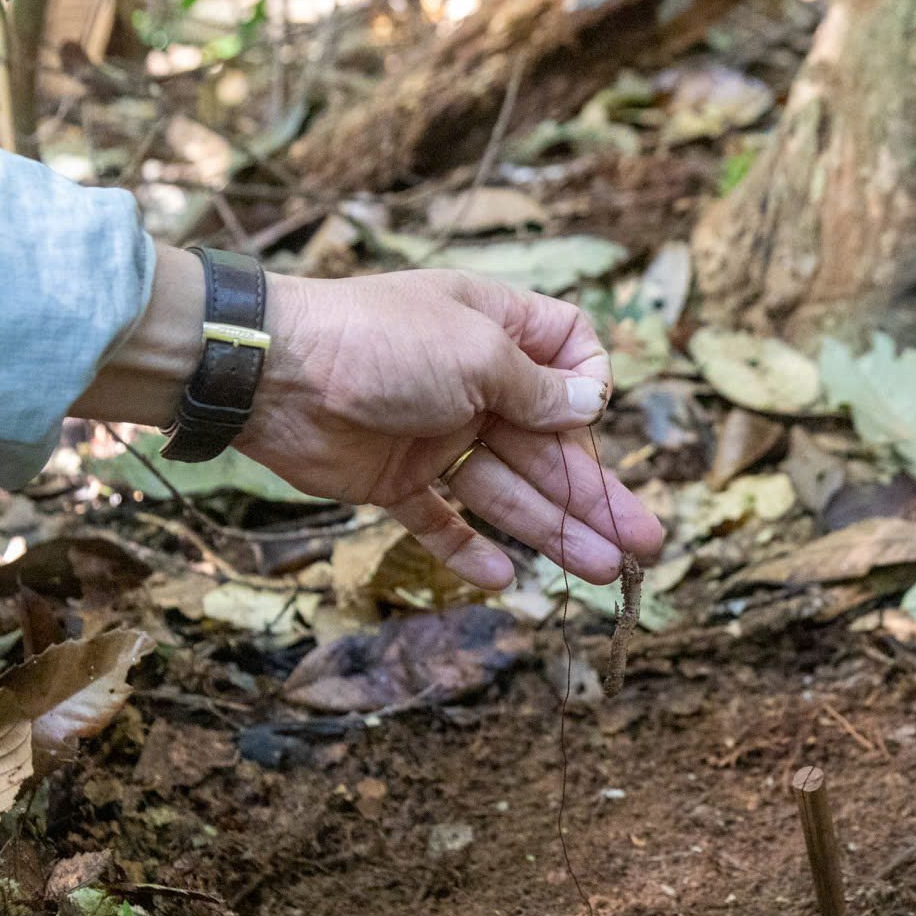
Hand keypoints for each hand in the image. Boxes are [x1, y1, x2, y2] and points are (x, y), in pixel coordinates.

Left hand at [243, 269, 664, 588]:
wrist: (271, 373)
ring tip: (602, 573)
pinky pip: (440, 520)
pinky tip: (503, 582)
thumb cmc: (379, 342)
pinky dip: (468, 550)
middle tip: (643, 546)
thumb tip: (592, 404)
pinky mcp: (394, 480)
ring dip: (554, 530)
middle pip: (549, 446)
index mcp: (498, 333)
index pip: (570, 358)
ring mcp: (434, 435)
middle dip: (596, 495)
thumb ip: (536, 389)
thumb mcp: (476, 353)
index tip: (590, 417)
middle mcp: (472, 384)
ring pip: (507, 491)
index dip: (590, 389)